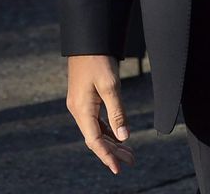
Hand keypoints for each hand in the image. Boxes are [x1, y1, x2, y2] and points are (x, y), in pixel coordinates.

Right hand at [65, 55, 135, 173]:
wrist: (86, 39)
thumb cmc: (97, 60)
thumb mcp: (110, 86)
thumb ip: (117, 113)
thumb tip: (124, 138)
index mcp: (82, 109)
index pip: (94, 141)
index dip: (107, 156)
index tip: (119, 169)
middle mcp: (77, 109)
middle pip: (95, 138)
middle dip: (113, 151)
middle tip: (131, 160)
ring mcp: (79, 103)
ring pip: (95, 129)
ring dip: (111, 141)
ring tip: (128, 151)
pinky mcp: (82, 97)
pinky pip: (94, 120)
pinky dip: (106, 129)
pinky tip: (117, 134)